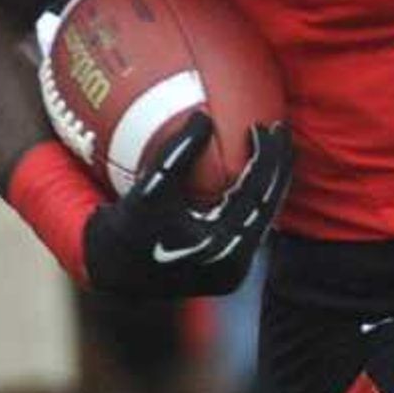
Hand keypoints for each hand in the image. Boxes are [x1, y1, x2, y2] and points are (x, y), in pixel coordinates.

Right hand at [84, 114, 292, 298]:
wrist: (113, 275)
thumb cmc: (126, 234)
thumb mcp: (151, 190)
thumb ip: (178, 153)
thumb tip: (203, 116)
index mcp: (222, 248)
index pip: (257, 194)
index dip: (264, 156)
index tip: (261, 125)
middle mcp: (235, 263)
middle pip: (269, 205)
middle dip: (278, 164)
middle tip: (279, 128)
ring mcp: (234, 269)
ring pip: (263, 216)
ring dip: (269, 181)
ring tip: (272, 146)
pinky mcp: (228, 268)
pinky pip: (250, 226)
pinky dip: (254, 198)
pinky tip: (254, 174)